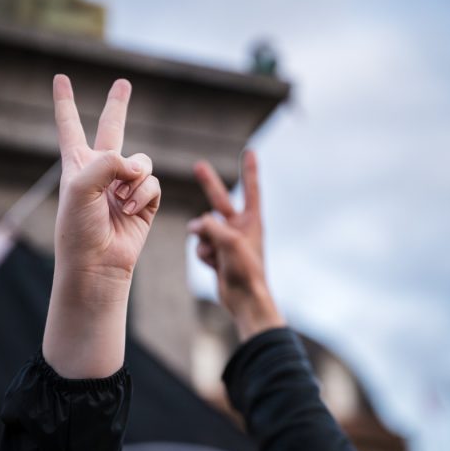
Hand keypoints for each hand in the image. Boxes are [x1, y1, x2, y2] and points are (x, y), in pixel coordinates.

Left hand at [43, 75, 160, 377]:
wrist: (96, 265)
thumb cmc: (78, 228)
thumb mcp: (81, 186)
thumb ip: (109, 162)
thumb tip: (139, 166)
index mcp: (76, 162)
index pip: (69, 125)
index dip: (64, 101)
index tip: (59, 78)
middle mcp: (100, 169)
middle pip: (112, 128)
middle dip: (118, 105)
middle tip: (123, 83)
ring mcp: (123, 185)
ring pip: (142, 161)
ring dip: (134, 180)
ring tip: (120, 200)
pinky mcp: (144, 201)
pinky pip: (153, 182)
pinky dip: (143, 195)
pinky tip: (130, 210)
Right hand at [189, 150, 284, 341]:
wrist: (245, 299)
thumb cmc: (245, 269)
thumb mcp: (228, 241)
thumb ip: (211, 225)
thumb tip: (197, 225)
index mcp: (252, 220)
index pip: (251, 189)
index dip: (250, 170)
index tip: (250, 152)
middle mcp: (240, 227)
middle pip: (220, 200)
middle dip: (209, 184)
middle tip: (198, 165)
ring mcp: (227, 240)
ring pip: (203, 228)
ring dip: (203, 239)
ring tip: (214, 253)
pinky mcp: (217, 254)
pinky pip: (201, 245)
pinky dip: (203, 253)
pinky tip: (213, 265)